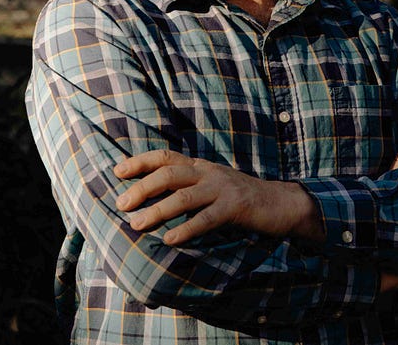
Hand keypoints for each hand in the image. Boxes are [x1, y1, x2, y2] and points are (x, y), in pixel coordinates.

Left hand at [113, 149, 317, 245]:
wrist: (281, 203)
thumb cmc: (240, 198)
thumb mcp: (211, 185)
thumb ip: (187, 187)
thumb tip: (152, 199)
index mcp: (200, 166)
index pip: (165, 157)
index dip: (139, 162)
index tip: (117, 171)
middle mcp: (208, 173)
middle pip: (169, 174)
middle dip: (142, 188)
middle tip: (121, 205)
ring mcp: (222, 189)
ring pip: (184, 197)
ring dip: (157, 211)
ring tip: (136, 225)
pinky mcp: (235, 208)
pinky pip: (206, 219)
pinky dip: (186, 229)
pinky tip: (169, 240)